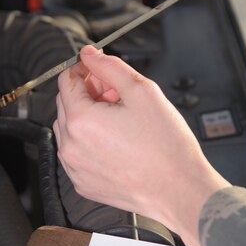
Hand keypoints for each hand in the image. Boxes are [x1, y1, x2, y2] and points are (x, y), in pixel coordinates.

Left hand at [54, 46, 228, 245]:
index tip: (98, 70)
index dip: (84, 69)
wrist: (179, 191)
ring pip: (68, 130)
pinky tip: (116, 143)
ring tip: (119, 120)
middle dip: (87, 93)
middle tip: (117, 95)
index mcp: (81, 120)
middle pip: (66, 104)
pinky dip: (88, 143)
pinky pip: (76, 155)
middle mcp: (70, 146)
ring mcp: (74, 168)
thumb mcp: (143, 92)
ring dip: (86, 118)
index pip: (66, 81)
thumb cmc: (166, 146)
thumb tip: (89, 54)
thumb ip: (111, 68)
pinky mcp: (83, 184)